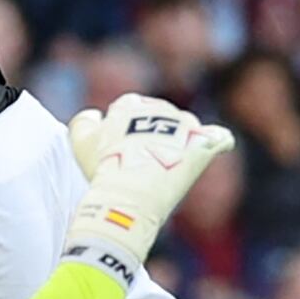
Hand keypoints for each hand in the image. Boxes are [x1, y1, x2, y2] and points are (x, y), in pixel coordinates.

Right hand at [62, 94, 233, 267]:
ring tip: (173, 164)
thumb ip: (84, 121)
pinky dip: (218, 142)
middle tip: (145, 162)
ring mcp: (185, 126)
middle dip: (155, 134)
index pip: (130, 108)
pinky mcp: (204, 145)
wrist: (130, 193)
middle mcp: (160, 109)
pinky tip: (215, 148)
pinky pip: (219, 138)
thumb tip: (96, 115)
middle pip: (160, 117)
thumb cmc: (103, 169)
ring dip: (183, 140)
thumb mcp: (80, 141)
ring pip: (187, 127)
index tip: (121, 150)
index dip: (125, 128)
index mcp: (130, 104)